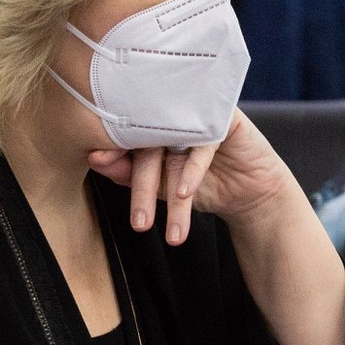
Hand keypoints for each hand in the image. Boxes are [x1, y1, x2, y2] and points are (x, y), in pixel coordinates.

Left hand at [87, 110, 299, 245]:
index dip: (112, 150)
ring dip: (170, 193)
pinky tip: (186, 192)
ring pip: (175, 151)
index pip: (127, 136)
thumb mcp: (161, 187)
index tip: (98, 163)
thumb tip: (95, 159)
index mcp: (153, 126)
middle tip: (140, 224)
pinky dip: (192, 171)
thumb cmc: (204, 185)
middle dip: (143, 190)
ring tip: (168, 228)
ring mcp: (198, 116)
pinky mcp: (223, 118)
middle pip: (149, 147)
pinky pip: (203, 145)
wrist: (249, 194)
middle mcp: (174, 116)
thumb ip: (128, 174)